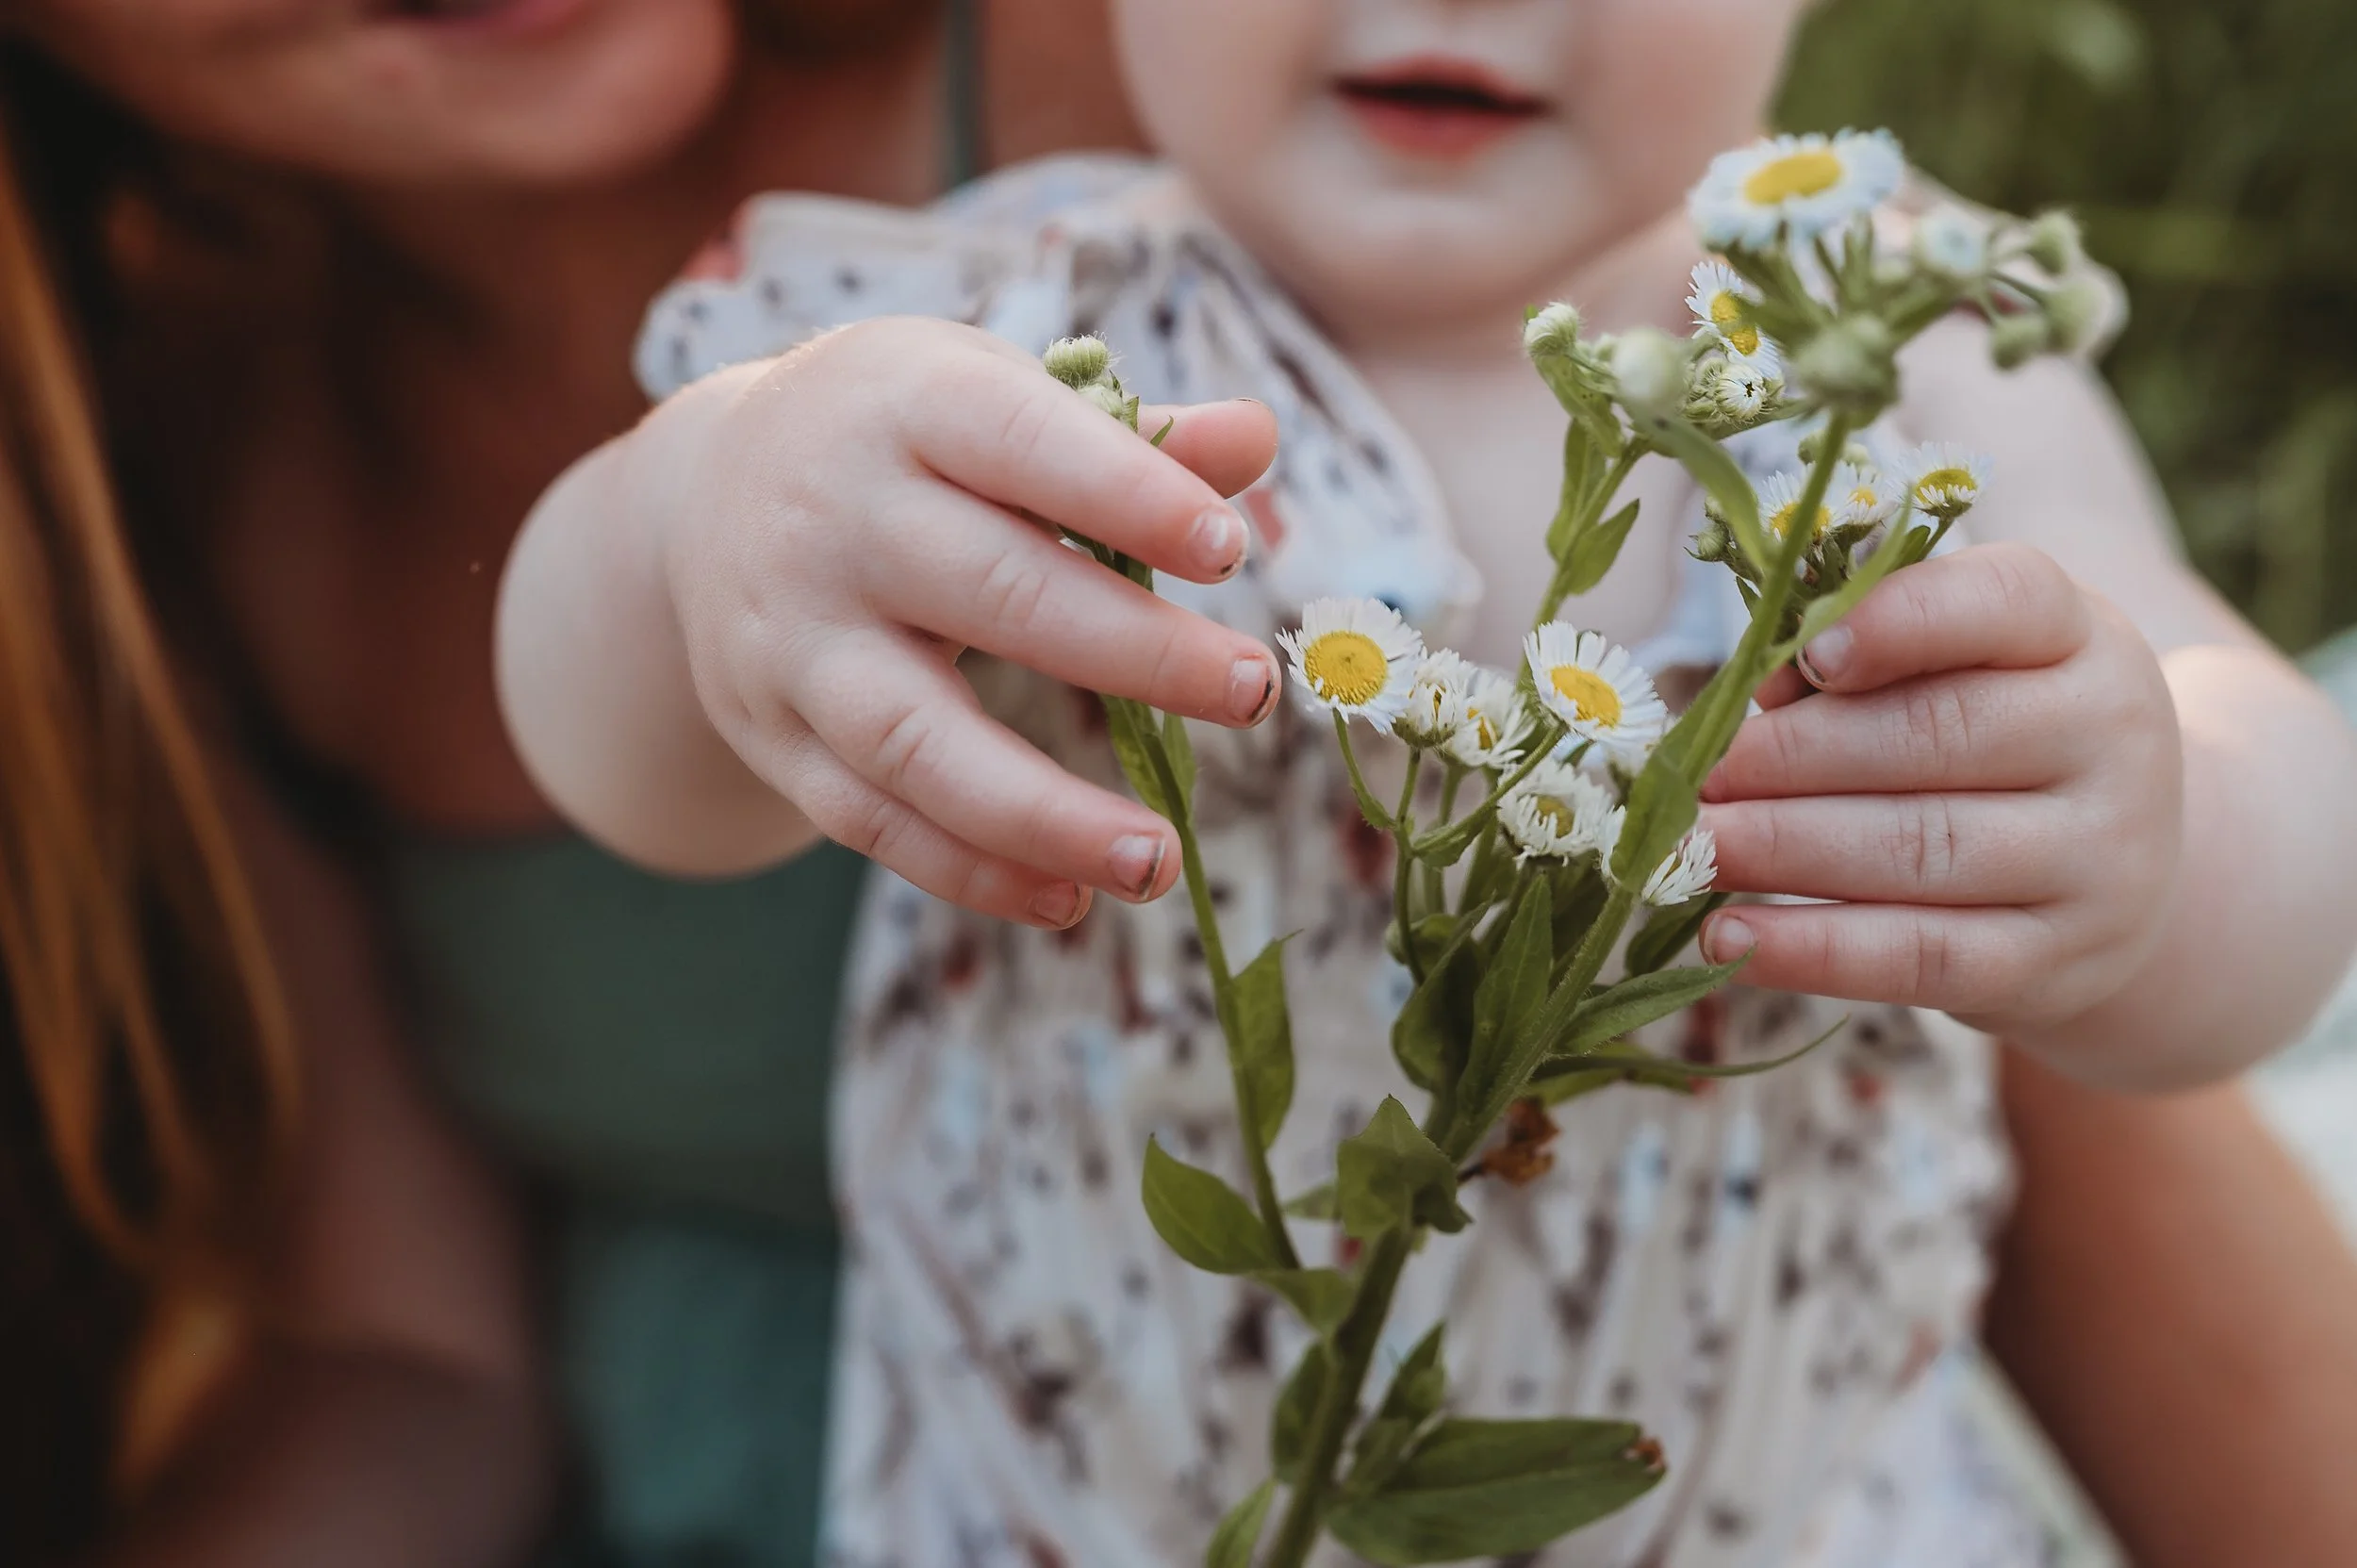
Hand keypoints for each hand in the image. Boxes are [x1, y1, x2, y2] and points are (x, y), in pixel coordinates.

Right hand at [657, 316, 1281, 929]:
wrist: (709, 494)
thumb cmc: (906, 442)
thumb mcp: (993, 397)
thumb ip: (1127, 434)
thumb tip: (1256, 440)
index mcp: (906, 407)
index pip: (1022, 444)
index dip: (1127, 496)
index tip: (1227, 550)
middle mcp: (836, 521)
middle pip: (992, 595)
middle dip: (1133, 652)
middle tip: (1253, 694)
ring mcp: (795, 639)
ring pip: (918, 741)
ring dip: (1044, 815)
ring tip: (1160, 860)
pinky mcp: (774, 736)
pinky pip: (873, 821)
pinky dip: (972, 871)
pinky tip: (1070, 897)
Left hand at [1697, 542, 2183, 1038]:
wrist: (2117, 885)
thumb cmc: (1994, 746)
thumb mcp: (1960, 671)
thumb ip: (1862, 660)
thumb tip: (1755, 687)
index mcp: (2079, 635)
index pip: (2004, 601)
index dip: (1897, 622)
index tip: (1804, 656)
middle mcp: (2110, 740)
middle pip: (1937, 735)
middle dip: (1794, 757)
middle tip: (1696, 776)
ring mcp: (2098, 861)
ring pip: (1920, 850)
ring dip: (1782, 849)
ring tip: (1690, 850)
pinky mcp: (2057, 964)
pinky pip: (1920, 958)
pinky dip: (1812, 950)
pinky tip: (1729, 936)